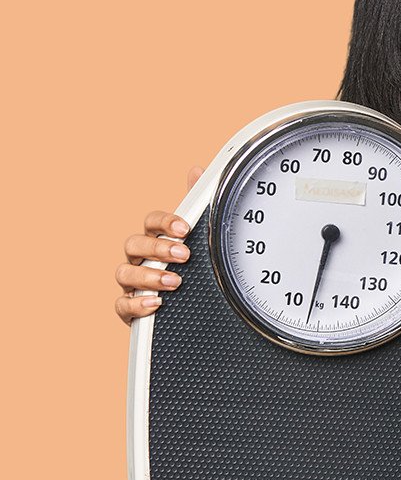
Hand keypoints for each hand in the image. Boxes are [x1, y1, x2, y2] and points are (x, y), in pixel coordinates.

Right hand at [113, 166, 202, 324]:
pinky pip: (121, 306)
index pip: (151, 222)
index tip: (185, 229)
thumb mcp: (200, 237)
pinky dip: (135, 306)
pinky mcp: (129, 309)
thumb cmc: (191, 268)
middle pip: (133, 245)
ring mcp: (132, 283)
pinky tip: (156, 303)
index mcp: (156, 238)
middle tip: (184, 255)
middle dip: (158, 249)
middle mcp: (139, 259)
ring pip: (124, 273)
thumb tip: (197, 170)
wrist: (195, 305)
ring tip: (175, 282)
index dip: (165, 223)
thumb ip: (198, 205)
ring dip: (148, 277)